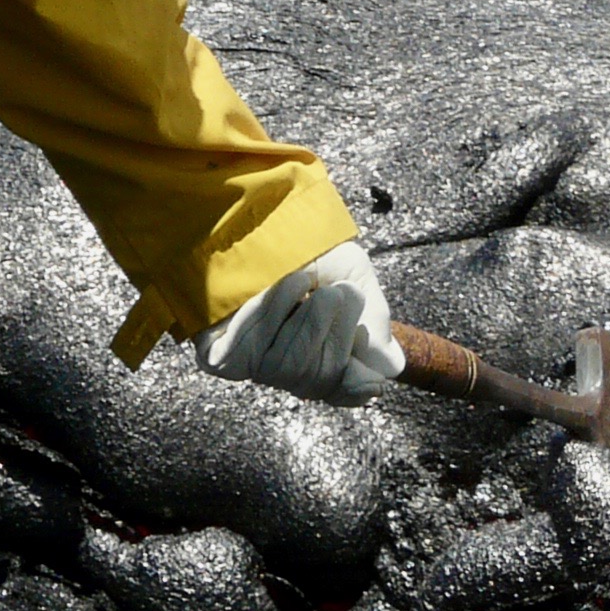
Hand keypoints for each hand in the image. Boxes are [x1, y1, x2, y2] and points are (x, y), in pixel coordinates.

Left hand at [191, 240, 405, 404]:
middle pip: (321, 377)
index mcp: (326, 355)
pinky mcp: (219, 357)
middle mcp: (291, 369)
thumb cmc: (308, 249)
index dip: (355, 389)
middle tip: (331, 293)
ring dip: (301, 315)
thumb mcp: (354, 278)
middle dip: (334, 330)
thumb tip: (390, 368)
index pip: (343, 392)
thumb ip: (373, 322)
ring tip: (300, 280)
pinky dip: (266, 312)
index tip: (370, 380)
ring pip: (288, 364)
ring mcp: (254, 365)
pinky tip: (270, 286)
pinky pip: (246, 351)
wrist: (262, 218)